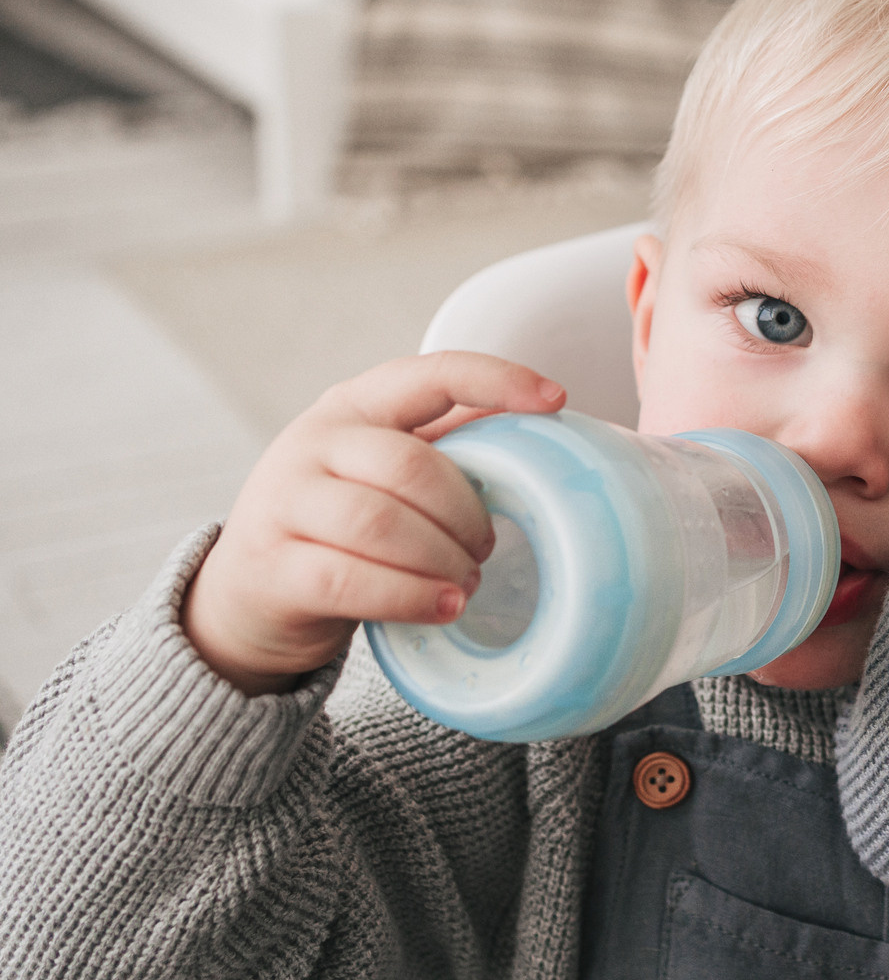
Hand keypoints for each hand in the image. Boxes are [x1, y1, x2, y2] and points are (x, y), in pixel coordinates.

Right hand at [186, 353, 566, 694]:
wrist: (245, 596)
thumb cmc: (341, 525)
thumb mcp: (385, 470)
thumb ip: (451, 445)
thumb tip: (548, 426)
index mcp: (355, 406)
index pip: (431, 372)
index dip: (497, 380)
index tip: (553, 401)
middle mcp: (312, 442)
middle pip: (413, 466)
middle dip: (467, 513)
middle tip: (487, 548)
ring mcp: (283, 503)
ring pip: (382, 523)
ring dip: (442, 559)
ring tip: (466, 582)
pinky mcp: (272, 567)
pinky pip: (351, 578)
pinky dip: (409, 596)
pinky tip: (442, 607)